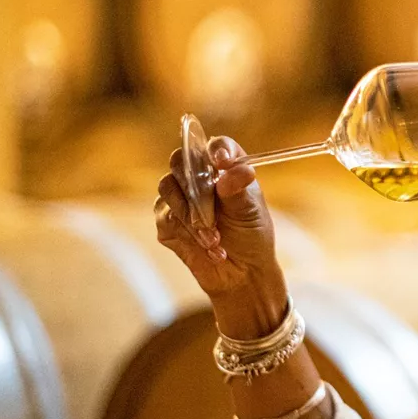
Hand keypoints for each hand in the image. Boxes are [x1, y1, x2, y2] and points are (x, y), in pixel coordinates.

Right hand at [155, 137, 287, 334]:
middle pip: (181, 160)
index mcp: (224, 168)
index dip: (215, 149)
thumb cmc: (251, 236)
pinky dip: (189, 233)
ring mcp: (178, 198)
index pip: (215, 145)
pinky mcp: (167, 221)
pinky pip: (166, 217)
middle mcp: (198, 178)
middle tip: (212, 205)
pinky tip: (209, 246)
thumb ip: (239, 190)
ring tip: (216, 237)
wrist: (242, 273)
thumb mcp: (252, 212)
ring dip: (193, 214)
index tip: (222, 162)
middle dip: (195, 183)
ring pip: (169, 188)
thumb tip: (229, 171)